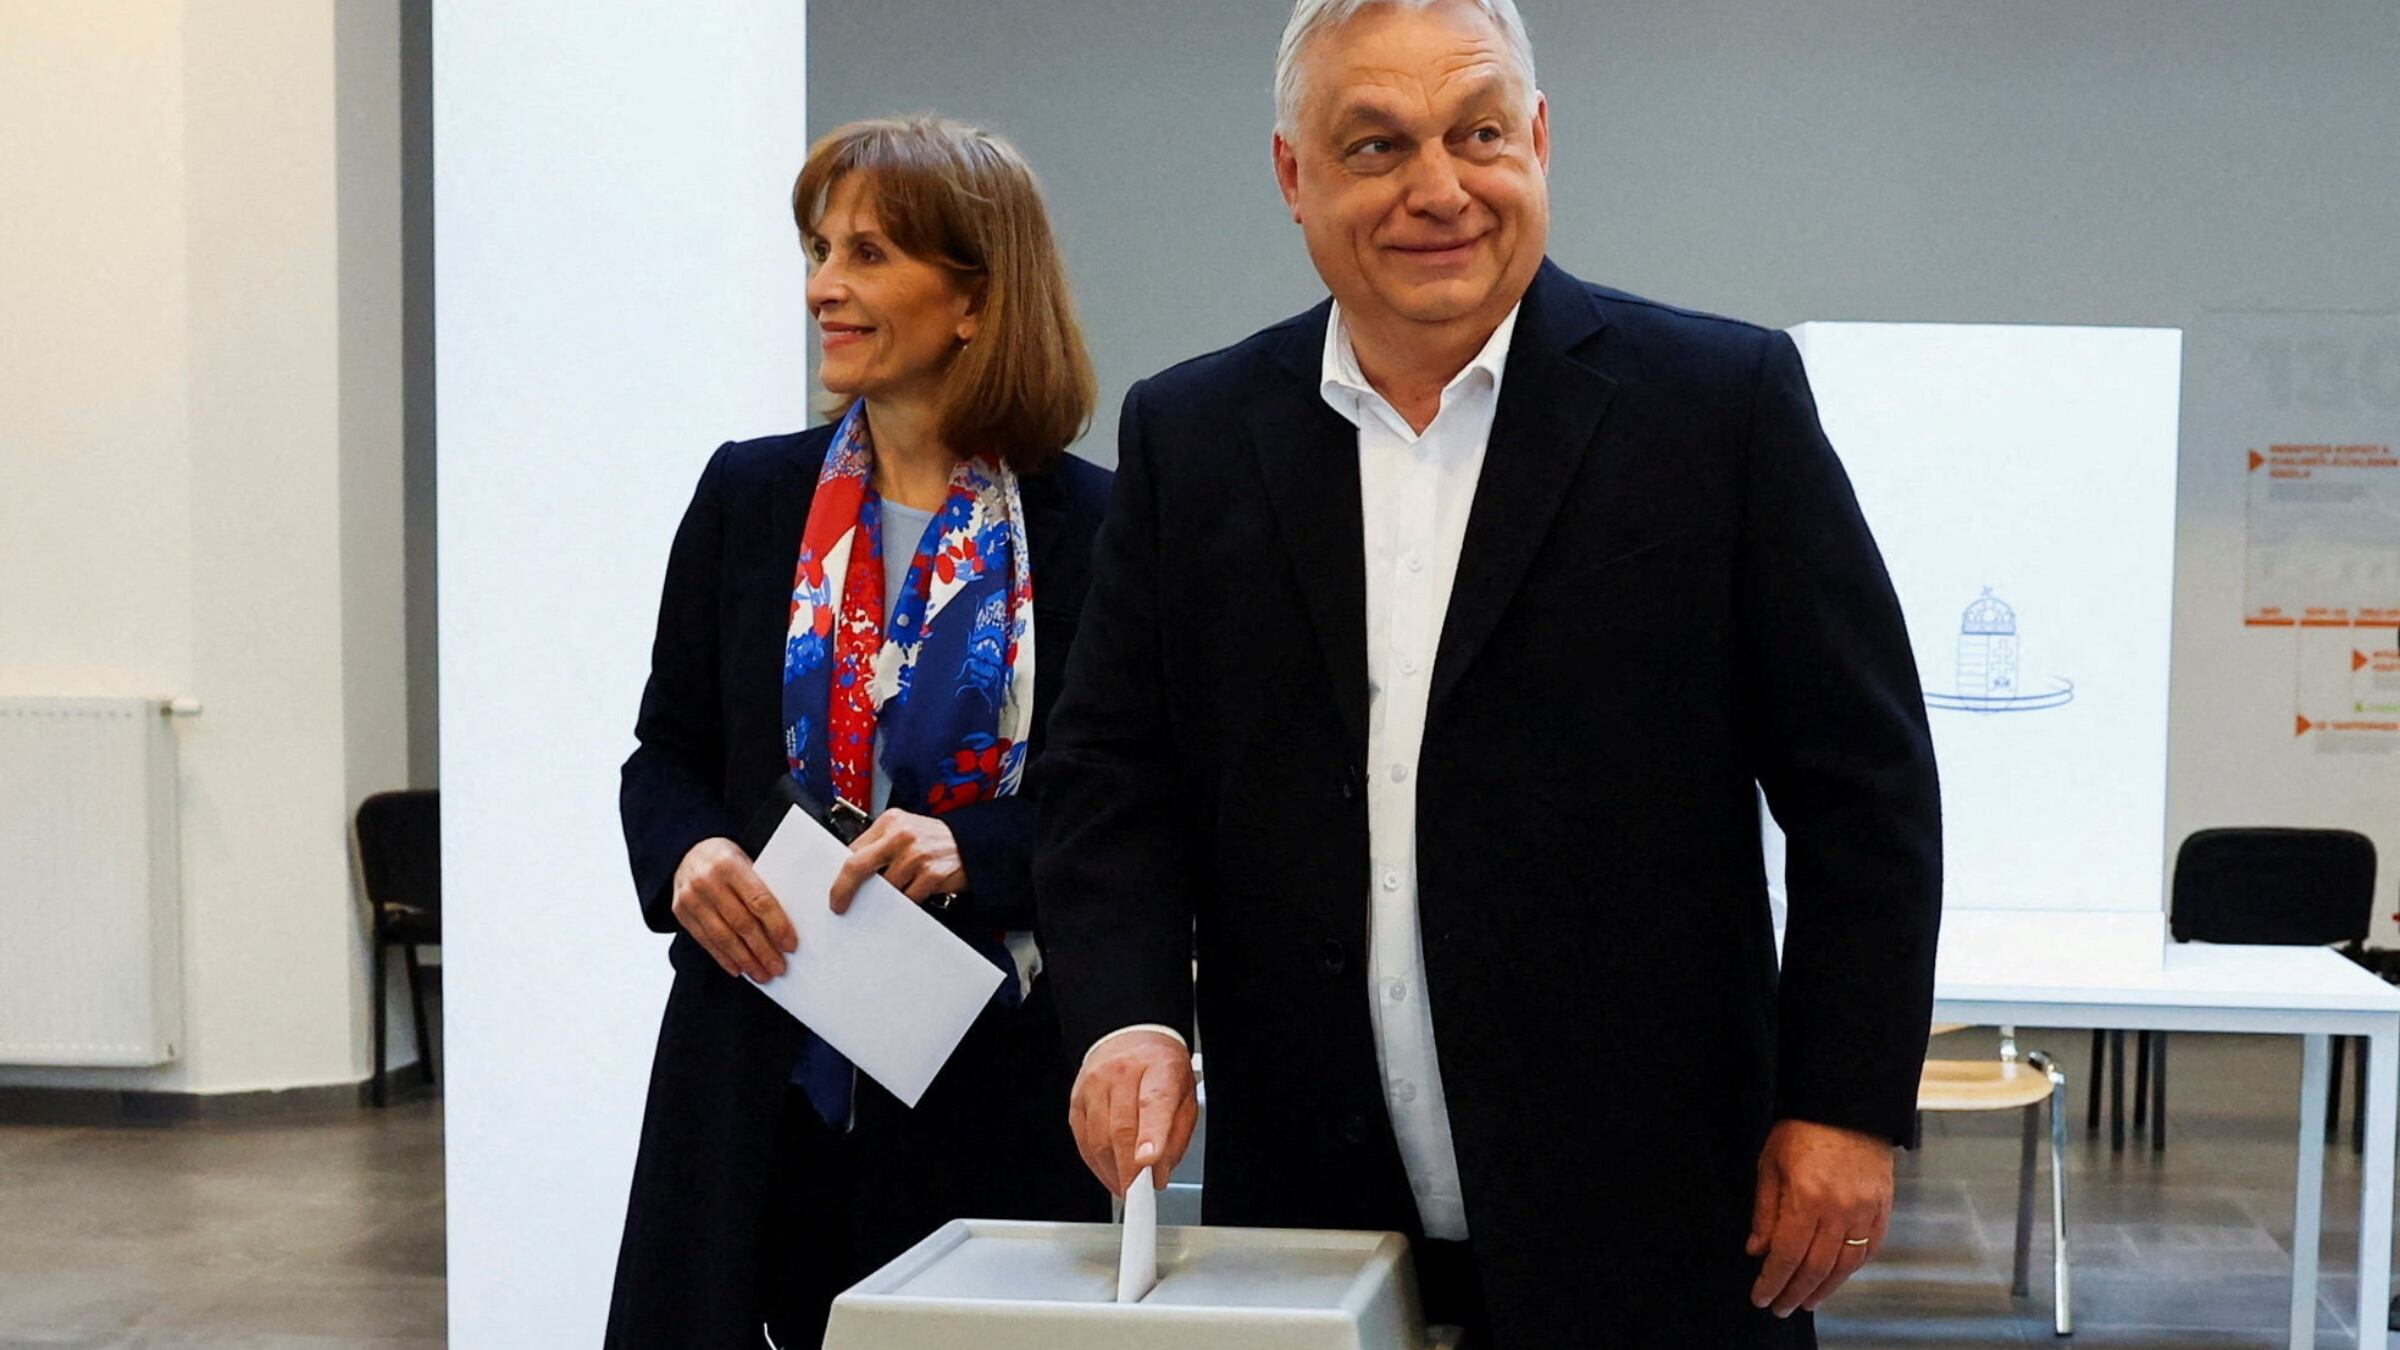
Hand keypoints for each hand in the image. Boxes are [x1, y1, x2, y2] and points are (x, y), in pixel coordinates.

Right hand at [669, 837, 795, 981]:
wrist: (686, 851)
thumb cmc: (726, 859)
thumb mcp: (747, 860)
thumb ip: (761, 887)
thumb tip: (787, 924)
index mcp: (730, 865)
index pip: (759, 901)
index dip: (777, 926)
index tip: (790, 945)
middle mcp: (707, 882)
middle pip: (741, 923)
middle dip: (763, 950)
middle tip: (779, 968)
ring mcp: (691, 898)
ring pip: (723, 937)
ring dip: (745, 960)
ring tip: (762, 974)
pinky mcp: (680, 912)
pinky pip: (705, 940)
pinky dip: (723, 958)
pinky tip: (738, 969)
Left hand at [829, 809, 966, 912]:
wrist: (975, 845)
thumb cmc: (935, 841)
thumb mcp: (905, 831)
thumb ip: (880, 845)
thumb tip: (850, 871)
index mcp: (891, 821)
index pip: (853, 849)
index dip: (840, 873)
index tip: (834, 889)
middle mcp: (902, 835)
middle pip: (858, 866)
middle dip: (843, 890)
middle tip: (838, 905)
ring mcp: (917, 855)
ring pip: (885, 888)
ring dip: (888, 896)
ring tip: (903, 887)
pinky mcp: (931, 875)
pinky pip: (907, 898)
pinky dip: (908, 900)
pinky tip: (917, 890)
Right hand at [1069, 1031, 1196, 1195]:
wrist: (1128, 1038)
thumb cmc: (1160, 1068)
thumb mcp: (1186, 1094)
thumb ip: (1177, 1135)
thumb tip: (1160, 1172)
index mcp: (1158, 1068)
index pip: (1153, 1103)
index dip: (1152, 1135)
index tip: (1150, 1161)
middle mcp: (1122, 1073)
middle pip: (1122, 1128)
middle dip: (1131, 1169)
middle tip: (1142, 1193)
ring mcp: (1094, 1086)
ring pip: (1099, 1139)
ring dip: (1114, 1171)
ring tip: (1129, 1186)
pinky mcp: (1076, 1101)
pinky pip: (1084, 1141)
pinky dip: (1097, 1165)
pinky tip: (1111, 1173)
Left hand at [1746, 1118, 1893, 1316]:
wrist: (1847, 1104)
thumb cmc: (1802, 1128)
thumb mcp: (1770, 1164)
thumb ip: (1765, 1211)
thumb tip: (1757, 1249)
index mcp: (1807, 1198)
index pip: (1787, 1254)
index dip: (1772, 1281)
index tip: (1761, 1297)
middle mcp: (1839, 1210)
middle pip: (1815, 1267)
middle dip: (1794, 1292)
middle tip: (1780, 1307)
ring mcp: (1865, 1211)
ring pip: (1845, 1265)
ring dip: (1824, 1289)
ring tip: (1806, 1302)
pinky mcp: (1882, 1208)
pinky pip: (1869, 1249)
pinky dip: (1852, 1269)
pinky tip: (1837, 1277)